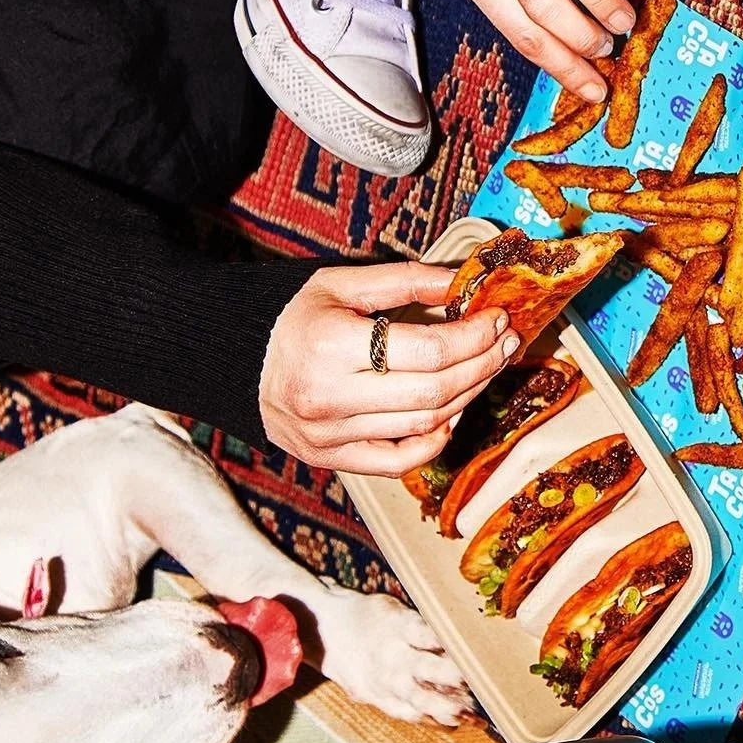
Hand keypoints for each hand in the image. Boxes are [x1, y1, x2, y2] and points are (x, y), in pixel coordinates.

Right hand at [259, 263, 519, 475]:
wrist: (237, 361)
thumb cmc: (293, 316)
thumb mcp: (343, 283)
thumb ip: (406, 280)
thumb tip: (464, 281)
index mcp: (330, 346)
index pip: (430, 351)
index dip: (476, 336)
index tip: (498, 318)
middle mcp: (328, 398)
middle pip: (435, 391)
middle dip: (482, 364)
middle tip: (505, 342)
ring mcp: (328, 436)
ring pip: (424, 426)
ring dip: (468, 395)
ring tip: (487, 366)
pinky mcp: (329, 459)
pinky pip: (396, 462)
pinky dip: (433, 441)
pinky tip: (451, 412)